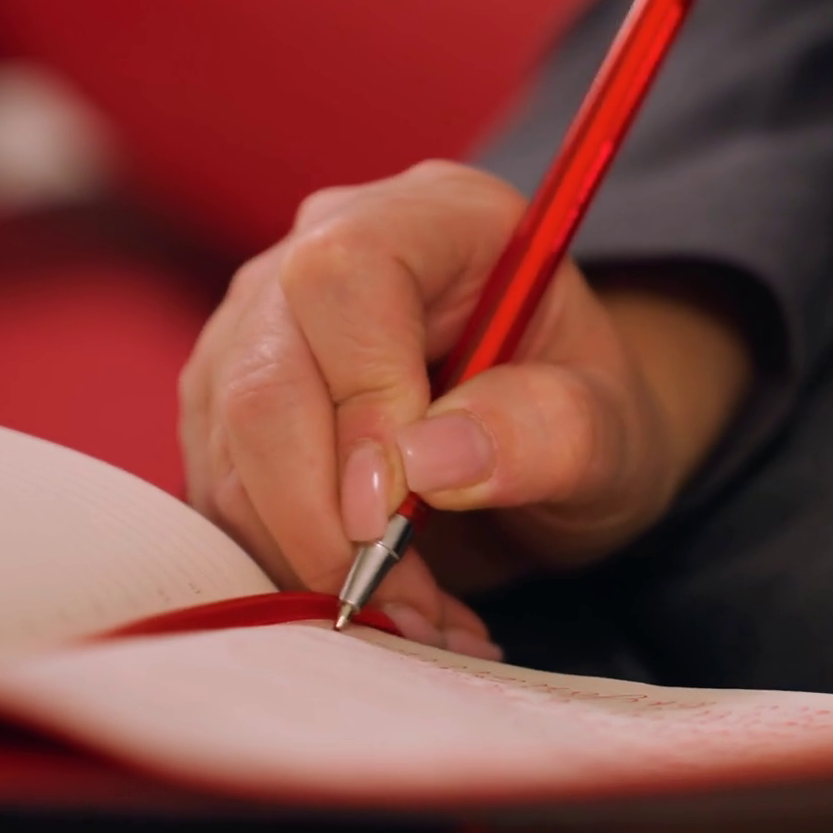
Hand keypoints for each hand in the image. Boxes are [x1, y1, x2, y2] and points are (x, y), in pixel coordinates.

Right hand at [180, 161, 752, 655]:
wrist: (554, 445)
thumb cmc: (588, 420)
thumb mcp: (614, 433)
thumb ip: (547, 431)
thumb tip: (423, 463)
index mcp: (439, 217)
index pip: (347, 276)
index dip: (360, 399)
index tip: (398, 513)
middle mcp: (328, 246)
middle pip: (263, 371)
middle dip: (316, 511)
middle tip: (394, 598)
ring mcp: (263, 321)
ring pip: (226, 442)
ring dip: (303, 553)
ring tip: (410, 615)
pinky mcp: (228, 395)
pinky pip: (218, 486)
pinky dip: (283, 562)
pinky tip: (371, 599)